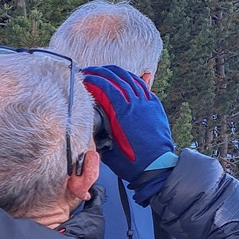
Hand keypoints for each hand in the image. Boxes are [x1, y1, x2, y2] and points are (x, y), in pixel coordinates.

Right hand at [82, 65, 173, 182]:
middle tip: (89, 71)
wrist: (156, 167)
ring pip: (131, 79)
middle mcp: (135, 103)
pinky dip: (134, 78)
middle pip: (117, 78)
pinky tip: (128, 76)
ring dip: (117, 72)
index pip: (104, 85)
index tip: (81, 77)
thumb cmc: (130, 161)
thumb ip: (97, 127)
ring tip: (105, 71)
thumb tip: (89, 115)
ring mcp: (147, 103)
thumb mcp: (105, 146)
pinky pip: (144, 86)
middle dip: (101, 71)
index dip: (91, 78)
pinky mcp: (155, 106)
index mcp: (122, 111)